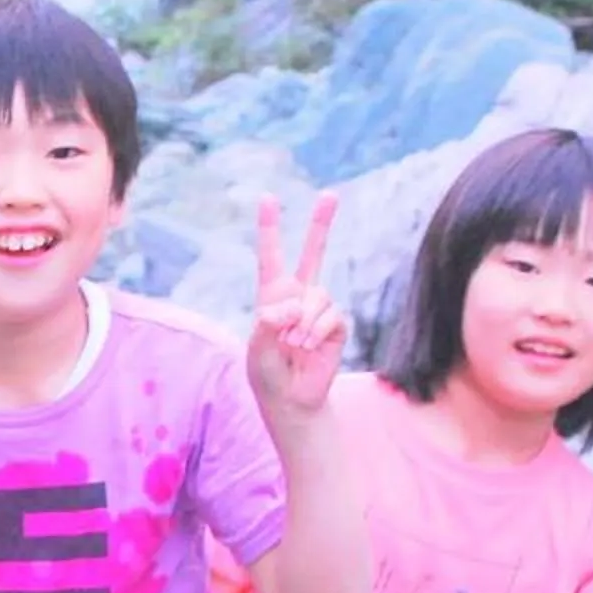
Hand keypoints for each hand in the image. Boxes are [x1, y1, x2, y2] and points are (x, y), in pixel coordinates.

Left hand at [246, 193, 346, 420]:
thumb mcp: (256, 347)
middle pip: (314, 252)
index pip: (271, 255)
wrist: (292, 398)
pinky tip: (308, 348)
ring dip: (303, 322)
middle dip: (322, 223)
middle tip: (330, 193)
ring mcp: (319, 309)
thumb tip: (291, 305)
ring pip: (318, 295)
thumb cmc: (266, 372)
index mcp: (272, 294)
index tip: (268, 197)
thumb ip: (268, 323)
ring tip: (294, 345)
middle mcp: (299, 296)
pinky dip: (316, 331)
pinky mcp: (336, 326)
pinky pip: (331, 316)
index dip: (270, 227)